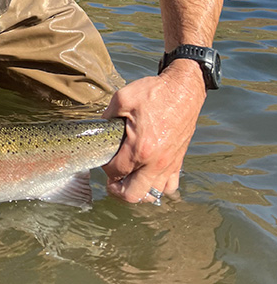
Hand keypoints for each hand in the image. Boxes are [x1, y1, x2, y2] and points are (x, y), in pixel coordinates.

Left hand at [102, 59, 206, 202]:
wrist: (184, 89)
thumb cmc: (154, 93)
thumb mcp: (122, 99)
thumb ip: (106, 117)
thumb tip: (98, 129)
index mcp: (140, 148)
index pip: (115, 172)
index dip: (104, 167)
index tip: (103, 158)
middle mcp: (156, 162)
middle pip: (133, 194)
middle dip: (117, 189)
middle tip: (111, 179)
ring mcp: (169, 163)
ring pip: (152, 194)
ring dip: (137, 190)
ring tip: (128, 178)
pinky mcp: (179, 161)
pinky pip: (170, 186)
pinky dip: (158, 186)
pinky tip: (148, 175)